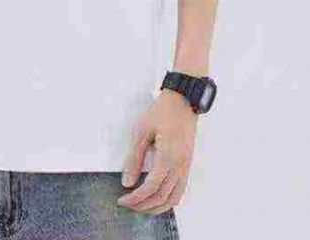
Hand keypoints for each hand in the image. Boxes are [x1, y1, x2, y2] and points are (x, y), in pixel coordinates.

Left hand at [116, 90, 196, 213]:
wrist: (183, 102)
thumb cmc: (162, 112)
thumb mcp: (141, 130)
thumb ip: (134, 158)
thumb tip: (127, 181)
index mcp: (168, 157)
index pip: (151, 187)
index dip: (135, 198)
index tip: (122, 199)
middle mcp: (180, 166)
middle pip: (162, 198)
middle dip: (143, 206)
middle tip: (128, 205)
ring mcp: (186, 167)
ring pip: (173, 199)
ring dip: (156, 207)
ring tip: (140, 206)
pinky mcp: (187, 165)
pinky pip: (180, 191)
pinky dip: (167, 200)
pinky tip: (156, 198)